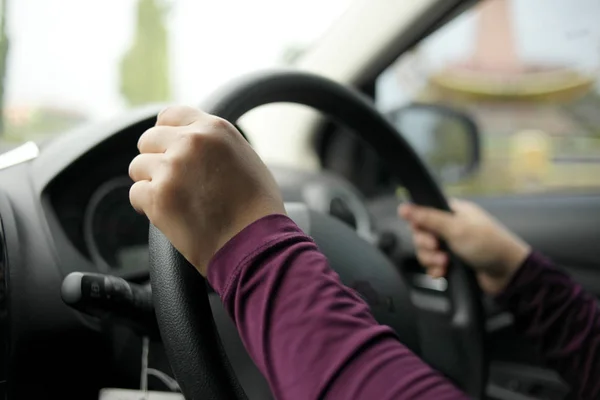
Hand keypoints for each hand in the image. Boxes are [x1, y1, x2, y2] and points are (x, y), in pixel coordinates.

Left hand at [129, 106, 284, 275]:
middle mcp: (190, 142)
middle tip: (172, 181)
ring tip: (174, 200)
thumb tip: (192, 141)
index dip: (166, 133)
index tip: (168, 148)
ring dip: (150, 183)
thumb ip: (215, 143)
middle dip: (156, 159)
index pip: (170, 115)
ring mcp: (172, 169)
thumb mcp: (244, 157)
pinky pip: (136, 194)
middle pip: (148, 140)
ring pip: (138, 167)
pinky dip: (147, 206)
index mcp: (214, 128)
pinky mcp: (159, 197)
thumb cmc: (257, 207)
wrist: (256, 242)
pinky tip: (169, 215)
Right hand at [398, 199, 530, 294]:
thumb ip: (427, 218)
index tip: (425, 233)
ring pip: (426, 252)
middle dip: (427, 246)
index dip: (419, 224)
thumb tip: (403, 207)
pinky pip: (434, 265)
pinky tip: (444, 273)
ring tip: (445, 264)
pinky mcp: (453, 263)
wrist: (508, 274)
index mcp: (453, 212)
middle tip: (438, 250)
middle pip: (422, 234)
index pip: (423, 213)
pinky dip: (436, 270)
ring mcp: (452, 245)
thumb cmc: (488, 245)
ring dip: (432, 260)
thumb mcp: (456, 228)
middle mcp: (451, 227)